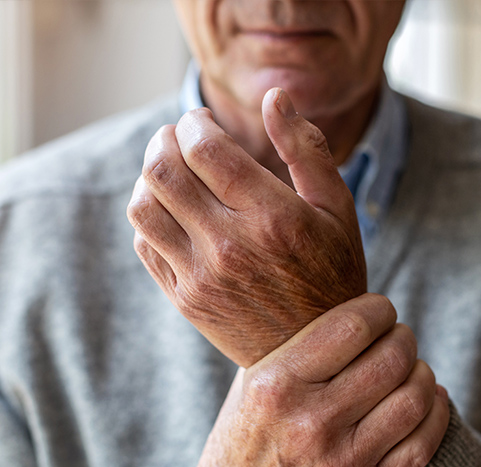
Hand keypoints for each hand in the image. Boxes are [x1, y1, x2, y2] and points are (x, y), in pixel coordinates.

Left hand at [127, 88, 366, 367]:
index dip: (194, 123)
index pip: (205, 148)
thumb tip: (275, 97)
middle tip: (177, 137)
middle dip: (163, 140)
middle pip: (164, 171)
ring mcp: (202, 277)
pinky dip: (149, 215)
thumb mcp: (337, 209)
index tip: (201, 121)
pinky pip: (145, 243)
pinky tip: (172, 210)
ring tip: (170, 171)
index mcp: (273, 218)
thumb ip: (306, 148)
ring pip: (144, 206)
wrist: (315, 355)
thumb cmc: (332, 272)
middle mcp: (231, 247)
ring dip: (149, 176)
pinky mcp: (185, 299)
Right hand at [159, 294, 449, 466]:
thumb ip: (296, 345)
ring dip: (422, 373)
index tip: (380, 310)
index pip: (351, 326)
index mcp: (275, 384)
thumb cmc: (243, 438)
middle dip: (404, 338)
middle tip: (399, 337)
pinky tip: (429, 399)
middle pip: (391, 359)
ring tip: (412, 368)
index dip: (379, 309)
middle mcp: (309, 422)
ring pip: (414, 399)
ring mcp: (339, 462)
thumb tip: (352, 302)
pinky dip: (435, 414)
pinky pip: (421, 446)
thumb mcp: (251, 383)